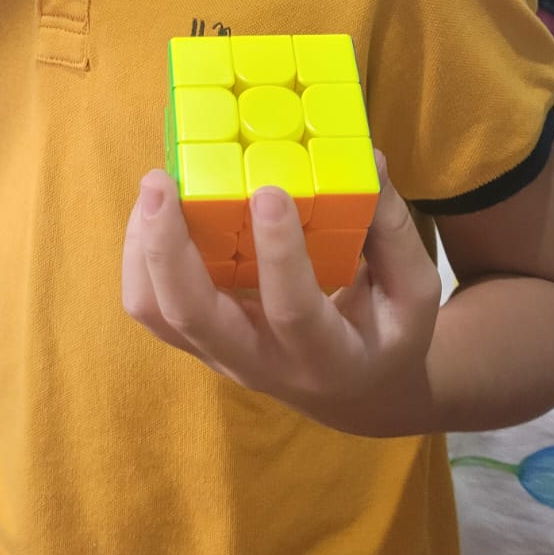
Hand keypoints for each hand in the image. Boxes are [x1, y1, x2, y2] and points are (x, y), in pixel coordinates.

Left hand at [121, 149, 442, 435]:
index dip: (279, 253)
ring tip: (155, 187)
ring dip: (144, 248)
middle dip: (168, 247)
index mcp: (325, 355)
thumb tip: (368, 161)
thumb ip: (392, 230)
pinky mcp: (195, 339)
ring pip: (157, 313)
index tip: (269, 191)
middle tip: (161, 182)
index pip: (292, 310)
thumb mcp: (412, 293)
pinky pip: (150, 305)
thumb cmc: (384, 333)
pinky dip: (141, 255)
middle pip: (193, 317)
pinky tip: (156, 209)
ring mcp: (218, 355)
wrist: (354, 393)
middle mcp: (259, 364)